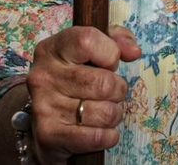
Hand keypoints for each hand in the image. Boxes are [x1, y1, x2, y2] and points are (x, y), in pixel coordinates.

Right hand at [26, 25, 141, 162]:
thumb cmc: (75, 81)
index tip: (109, 63)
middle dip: (118, 90)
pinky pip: (97, 137)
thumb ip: (116, 40)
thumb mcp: (91, 51)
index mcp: (51, 49)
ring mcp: (43, 106)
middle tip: (111, 93)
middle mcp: (43, 75)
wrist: (43, 124)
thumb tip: (133, 52)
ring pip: (105, 112)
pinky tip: (100, 131)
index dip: (110, 53)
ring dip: (114, 114)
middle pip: (104, 83)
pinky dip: (108, 136)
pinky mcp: (48, 135)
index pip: (87, 40)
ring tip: (103, 111)